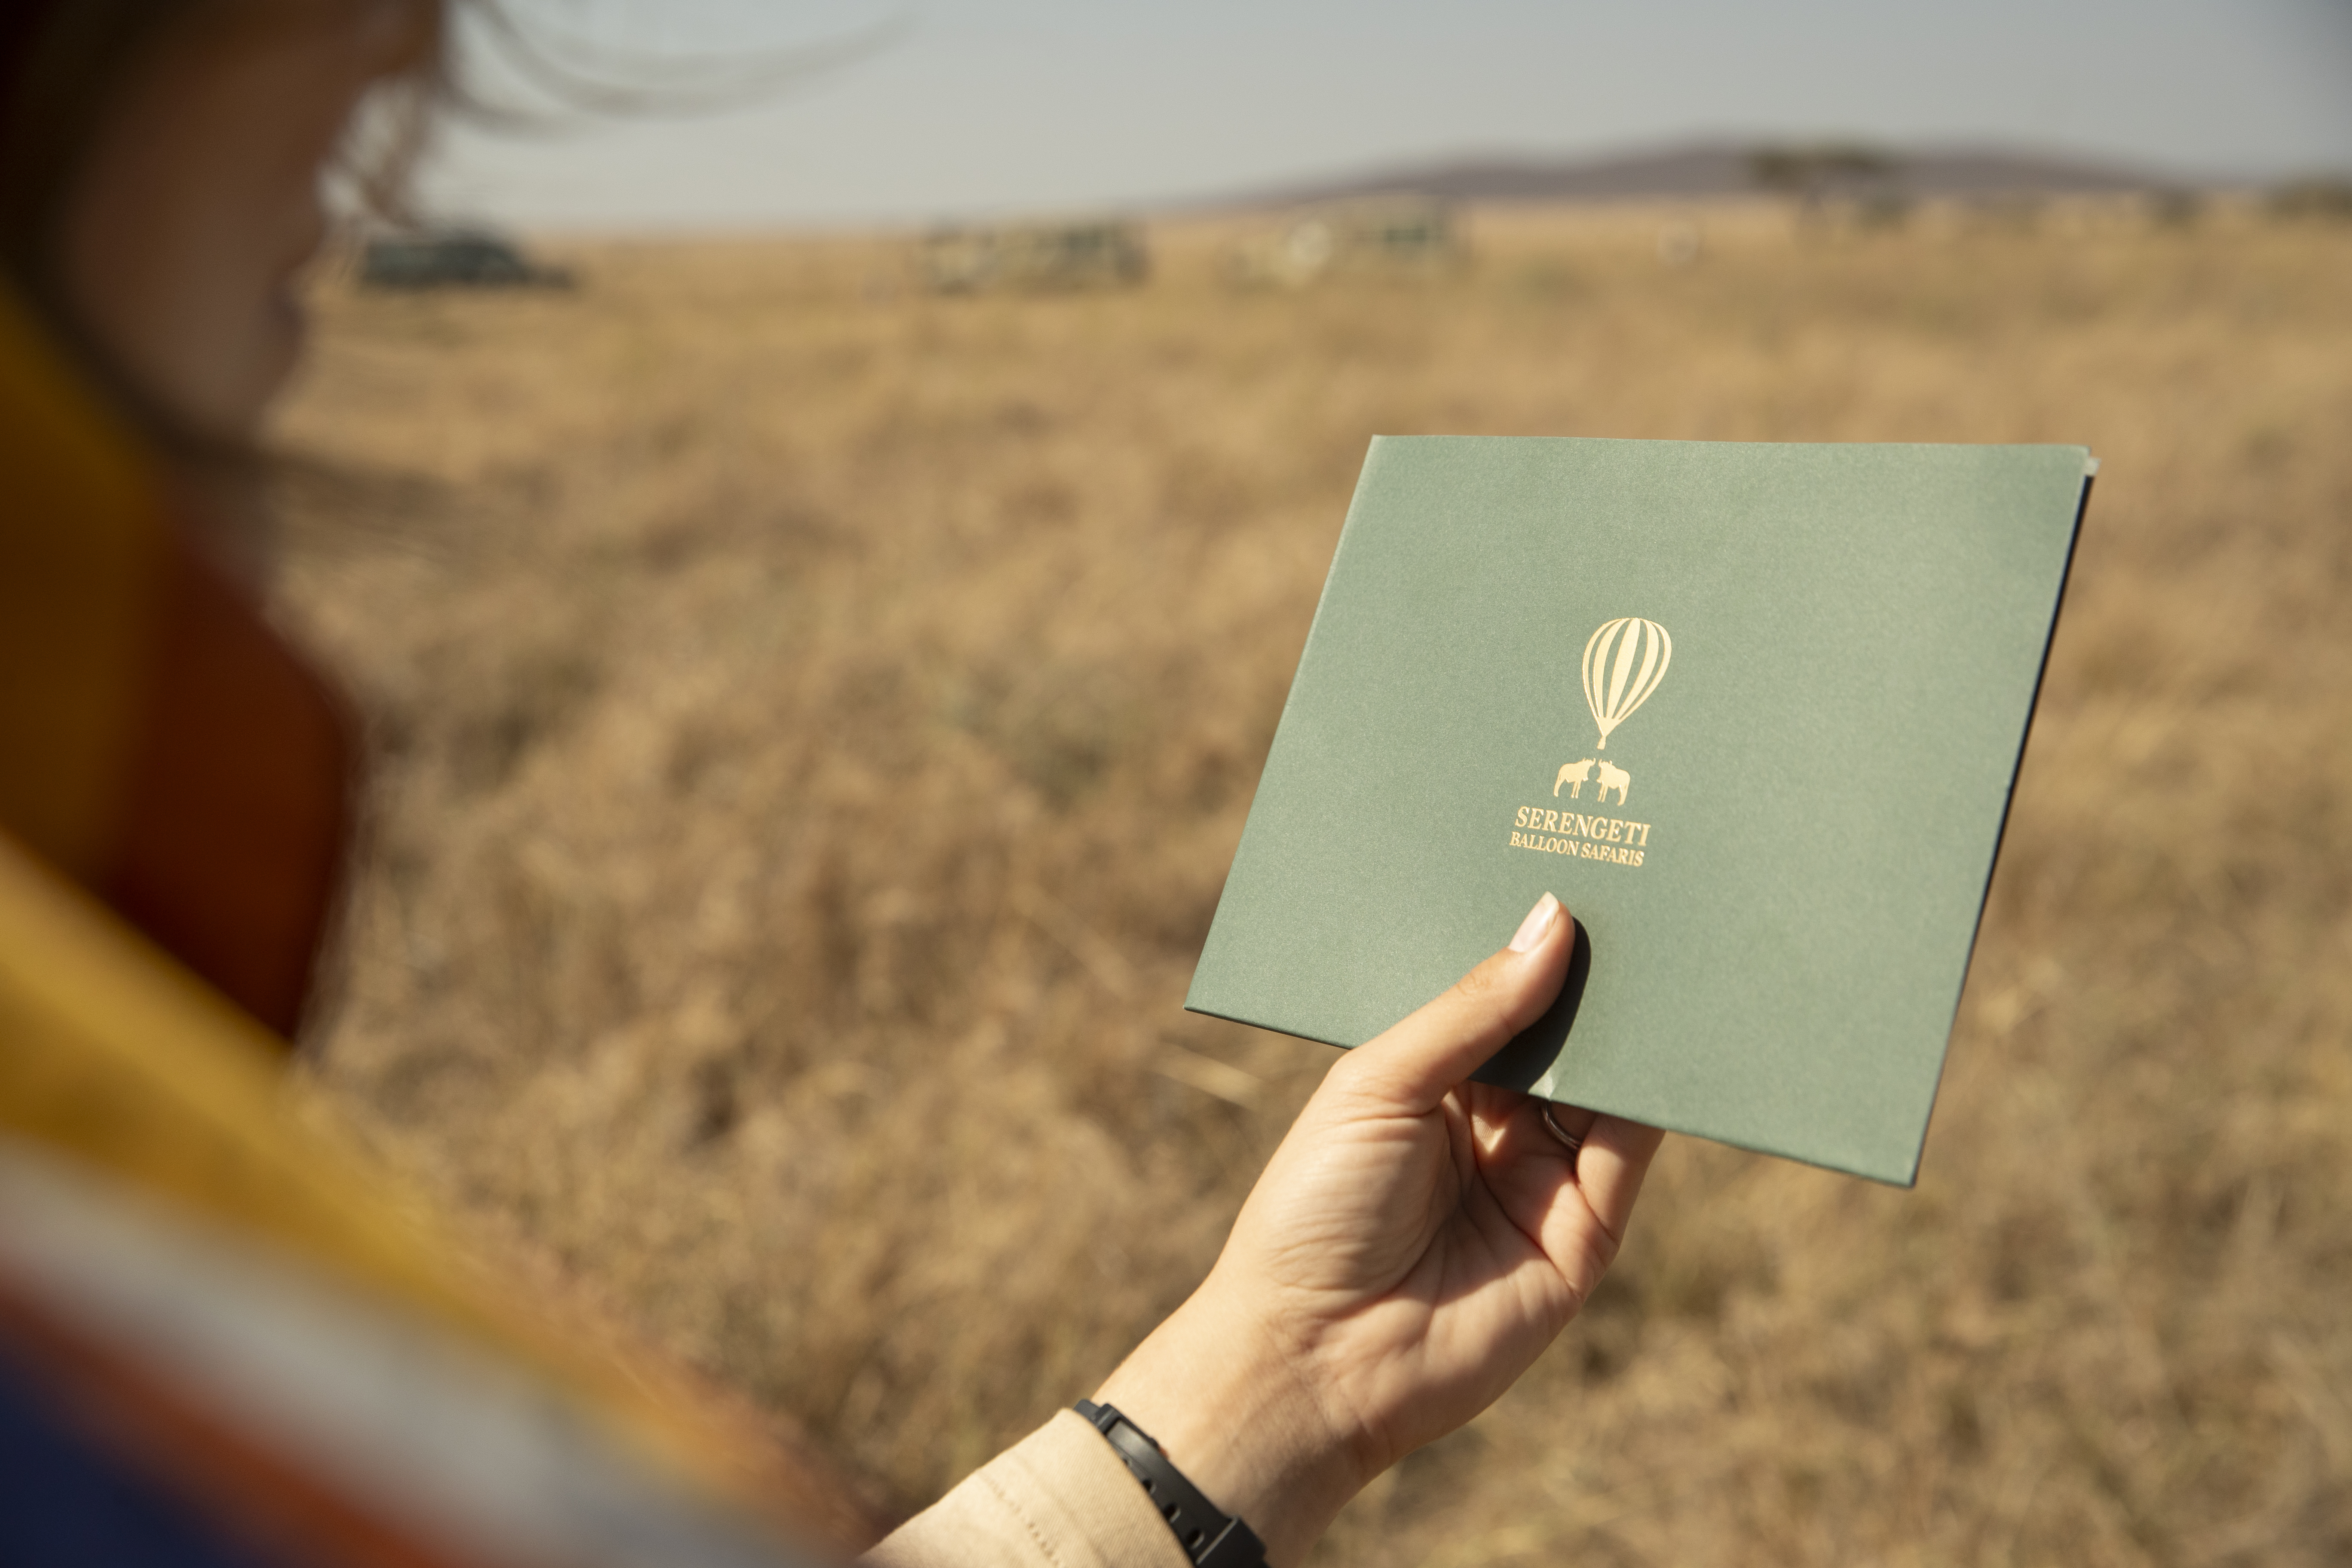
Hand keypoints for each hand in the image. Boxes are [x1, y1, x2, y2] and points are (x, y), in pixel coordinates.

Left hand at [1095, 893, 1662, 1565]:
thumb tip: (1553, 920)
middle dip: (1594, 971)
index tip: (1569, 863)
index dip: (1530, 941)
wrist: (1313, 1356)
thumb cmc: (1313, 1211)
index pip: (1497, 997)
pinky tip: (1665, 1029)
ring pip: (1606, 1083)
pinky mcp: (1585, 1235)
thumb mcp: (1380, 1083)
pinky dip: (1653, 1093)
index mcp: (1428, 1081)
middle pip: (1561, 1034)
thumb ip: (1472, 1010)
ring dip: (1632, 1020)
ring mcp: (1541, 1178)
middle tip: (1635, 883)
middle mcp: (1490, 1123)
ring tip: (1662, 937)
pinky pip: (1630, 1149)